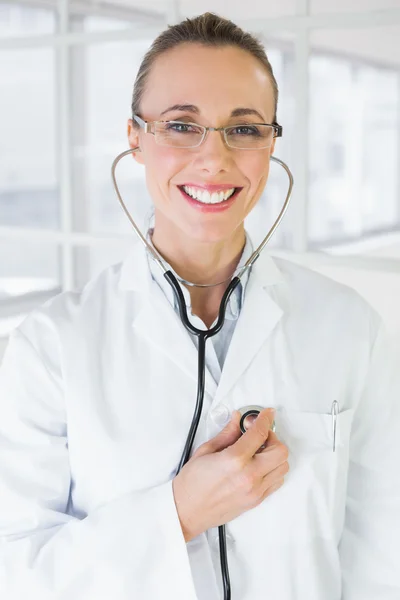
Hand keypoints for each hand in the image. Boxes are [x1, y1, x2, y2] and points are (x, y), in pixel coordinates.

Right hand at [172, 407, 288, 541]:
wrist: (187, 511)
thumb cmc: (192, 483)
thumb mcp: (205, 451)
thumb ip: (227, 433)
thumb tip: (237, 419)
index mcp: (234, 460)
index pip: (259, 433)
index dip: (265, 419)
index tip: (267, 413)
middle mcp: (249, 476)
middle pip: (280, 451)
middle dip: (272, 437)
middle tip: (259, 435)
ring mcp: (255, 490)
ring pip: (283, 466)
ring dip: (275, 454)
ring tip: (259, 451)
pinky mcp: (257, 500)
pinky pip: (277, 481)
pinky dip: (274, 469)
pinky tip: (259, 465)